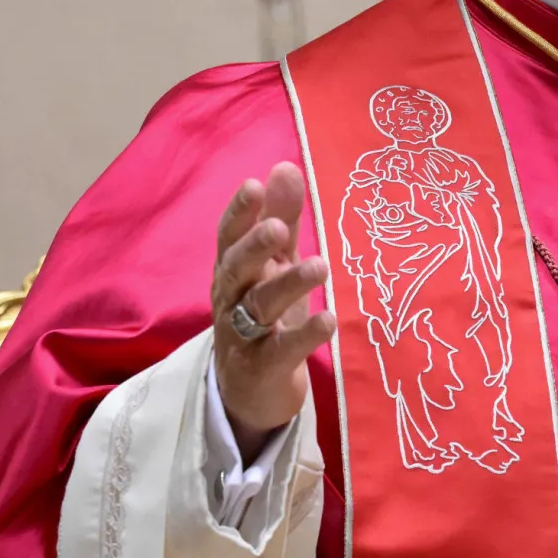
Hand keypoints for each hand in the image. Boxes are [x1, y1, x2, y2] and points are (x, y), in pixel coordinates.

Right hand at [211, 161, 334, 459]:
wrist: (249, 392)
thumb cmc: (263, 317)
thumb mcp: (274, 266)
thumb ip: (280, 219)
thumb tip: (285, 166)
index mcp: (232, 271)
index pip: (229, 237)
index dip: (240, 213)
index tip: (255, 185)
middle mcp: (231, 300)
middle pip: (236, 269)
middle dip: (254, 247)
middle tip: (276, 227)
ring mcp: (243, 336)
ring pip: (259, 307)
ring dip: (287, 284)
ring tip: (319, 265)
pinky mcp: (262, 368)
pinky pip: (282, 350)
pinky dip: (305, 336)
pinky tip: (328, 320)